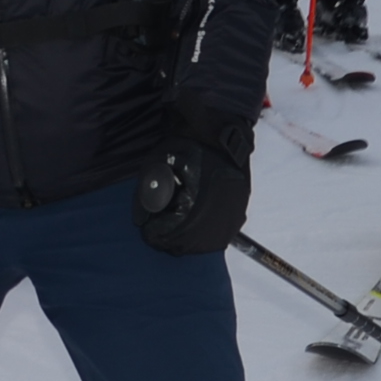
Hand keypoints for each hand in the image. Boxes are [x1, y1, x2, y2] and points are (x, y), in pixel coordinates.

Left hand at [132, 102, 252, 254]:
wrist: (219, 134)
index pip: (167, 235)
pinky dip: (204, 234)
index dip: (153, 234)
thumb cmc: (186, 148)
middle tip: (158, 230)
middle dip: (168, 239)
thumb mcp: (156, 168)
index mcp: (194, 208)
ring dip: (187, 240)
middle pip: (185, 245)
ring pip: (203, 244)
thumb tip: (141, 220)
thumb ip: (145, 197)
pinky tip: (195, 224)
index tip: (147, 229)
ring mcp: (230, 218)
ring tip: (175, 227)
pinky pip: (219, 235)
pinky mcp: (239, 214)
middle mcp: (215, 219)